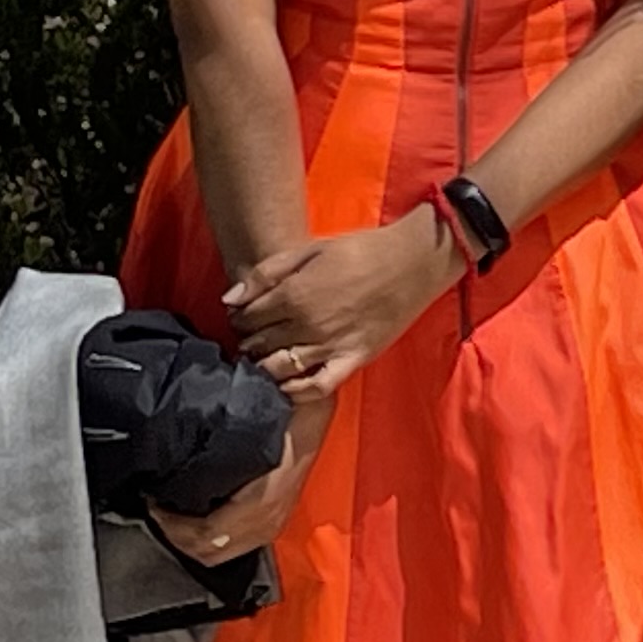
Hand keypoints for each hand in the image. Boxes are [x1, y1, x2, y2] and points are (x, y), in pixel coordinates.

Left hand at [150, 380, 334, 563]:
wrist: (312, 420)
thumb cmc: (281, 425)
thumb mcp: (245, 442)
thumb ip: (212, 463)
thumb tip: (173, 474)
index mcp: (259, 505)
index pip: (204, 535)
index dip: (171, 524)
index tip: (153, 502)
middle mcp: (265, 524)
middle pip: (209, 552)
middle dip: (175, 536)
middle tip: (156, 512)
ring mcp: (271, 527)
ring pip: (219, 554)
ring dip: (190, 540)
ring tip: (171, 516)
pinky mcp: (272, 525)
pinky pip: (232, 546)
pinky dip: (208, 539)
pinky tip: (197, 519)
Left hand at [227, 208, 459, 399]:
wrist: (414, 261)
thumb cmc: (361, 249)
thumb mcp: (310, 250)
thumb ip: (266, 273)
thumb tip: (229, 300)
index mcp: (293, 294)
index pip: (247, 317)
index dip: (240, 318)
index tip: (244, 316)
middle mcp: (307, 324)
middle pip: (259, 343)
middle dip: (249, 341)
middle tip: (252, 337)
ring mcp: (330, 345)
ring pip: (279, 368)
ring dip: (263, 366)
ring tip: (264, 359)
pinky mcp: (353, 359)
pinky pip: (318, 386)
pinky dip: (296, 392)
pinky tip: (286, 387)